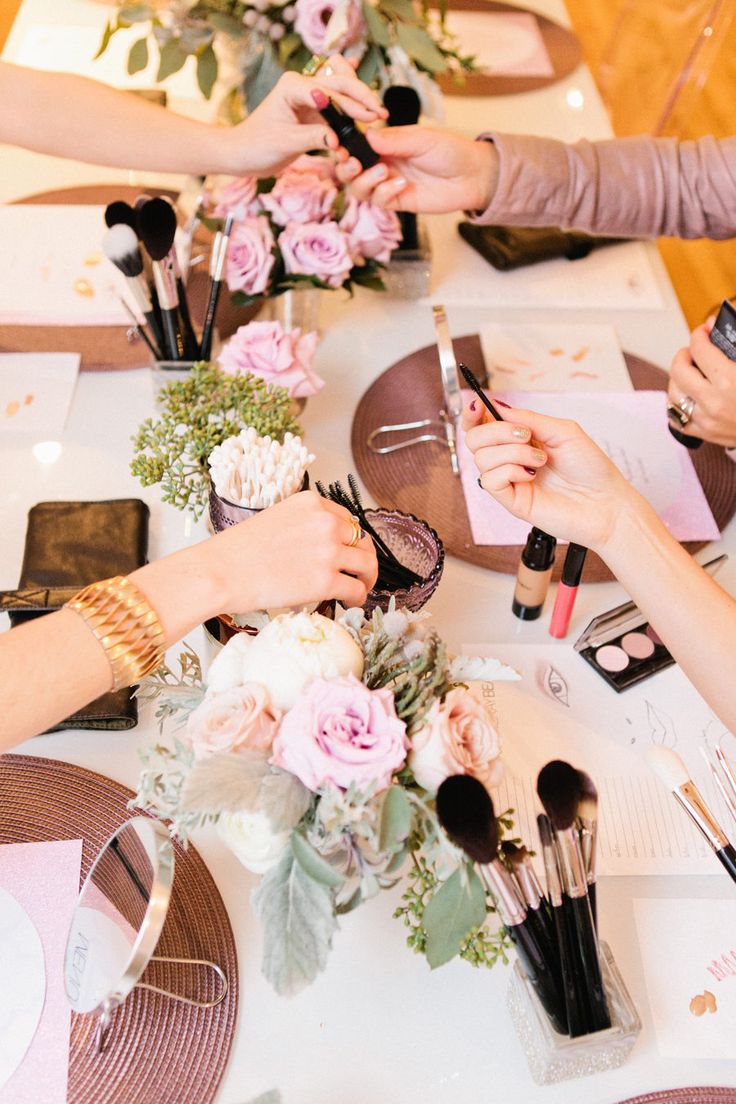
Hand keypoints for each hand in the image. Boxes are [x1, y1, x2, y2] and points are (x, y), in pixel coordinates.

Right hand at [208, 490, 377, 610]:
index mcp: (311, 503)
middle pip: (362, 540)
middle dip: (364, 557)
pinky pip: (356, 588)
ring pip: (366, 564)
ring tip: (359, 589)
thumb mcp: (275, 519)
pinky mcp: (326, 580)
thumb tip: (317, 546)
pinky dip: (359, 596)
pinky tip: (350, 602)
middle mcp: (325, 522)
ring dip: (367, 578)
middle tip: (360, 572)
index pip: (346, 519)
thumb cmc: (237, 550)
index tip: (348, 551)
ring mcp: (328, 551)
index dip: (350, 539)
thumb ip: (302, 526)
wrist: (221, 571)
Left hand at [226, 62, 386, 176]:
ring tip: (378, 118)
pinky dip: (351, 117)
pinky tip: (366, 124)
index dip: (352, 104)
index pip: (330, 92)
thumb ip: (313, 138)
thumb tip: (338, 140)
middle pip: (341, 84)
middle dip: (362, 98)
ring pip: (342, 95)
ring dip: (360, 105)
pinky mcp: (313, 113)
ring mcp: (309, 98)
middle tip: (381, 114)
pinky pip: (337, 111)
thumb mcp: (286, 143)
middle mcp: (303, 86)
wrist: (244, 154)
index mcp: (293, 85)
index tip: (370, 117)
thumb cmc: (257, 145)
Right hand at [335, 125, 497, 212]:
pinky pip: (379, 201)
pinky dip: (385, 193)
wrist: (472, 176)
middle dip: (345, 168)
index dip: (342, 147)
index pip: (354, 146)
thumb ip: (393, 140)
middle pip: (349, 171)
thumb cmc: (450, 150)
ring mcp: (388, 184)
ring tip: (383, 173)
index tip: (338, 145)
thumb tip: (367, 135)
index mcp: (385, 143)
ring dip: (364, 181)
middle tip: (353, 164)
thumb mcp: (421, 138)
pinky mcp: (398, 202)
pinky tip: (401, 184)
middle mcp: (382, 163)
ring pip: (359, 189)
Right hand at [462, 400, 641, 550]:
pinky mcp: (511, 500)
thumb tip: (497, 406)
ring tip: (540, 460)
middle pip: (474, 439)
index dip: (473, 412)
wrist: (606, 502)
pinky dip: (510, 471)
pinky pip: (489, 480)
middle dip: (496, 430)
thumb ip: (529, 418)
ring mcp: (509, 480)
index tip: (476, 404)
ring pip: (482, 458)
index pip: (483, 424)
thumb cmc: (591, 468)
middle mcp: (511, 458)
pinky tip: (532, 476)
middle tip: (525, 435)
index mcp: (521, 439)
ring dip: (513, 452)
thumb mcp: (563, 430)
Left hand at [667, 320, 735, 446]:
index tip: (704, 332)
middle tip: (694, 351)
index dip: (699, 335)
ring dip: (678, 379)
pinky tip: (687, 396)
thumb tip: (713, 324)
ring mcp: (706, 420)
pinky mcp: (705, 433)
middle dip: (684, 355)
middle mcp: (714, 402)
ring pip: (673, 394)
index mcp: (730, 381)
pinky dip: (676, 405)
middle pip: (678, 370)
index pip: (699, 349)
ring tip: (690, 372)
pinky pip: (676, 419)